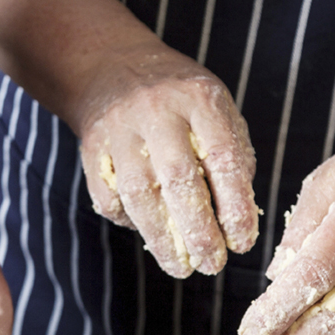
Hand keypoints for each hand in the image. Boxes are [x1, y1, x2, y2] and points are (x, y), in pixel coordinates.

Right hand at [78, 41, 258, 277]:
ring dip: (161, 239)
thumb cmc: (178, 99)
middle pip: (178, 179)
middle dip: (198, 231)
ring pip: (138, 193)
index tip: (242, 242)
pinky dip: (129, 222)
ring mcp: (119, 129)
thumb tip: (238, 217)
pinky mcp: (92, 148)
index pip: (223, 158)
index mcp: (199, 98)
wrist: (113, 67)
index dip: (235, 206)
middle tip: (212, 265)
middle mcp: (157, 110)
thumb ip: (232, 154)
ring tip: (180, 267)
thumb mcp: (215, 107)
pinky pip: (108, 196)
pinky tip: (148, 233)